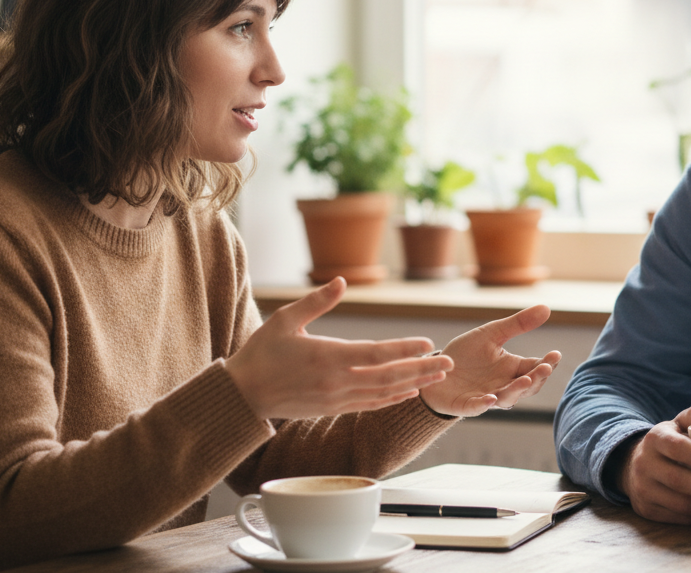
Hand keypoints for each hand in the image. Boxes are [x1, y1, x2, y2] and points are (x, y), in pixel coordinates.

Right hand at [225, 278, 454, 420]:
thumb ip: (317, 302)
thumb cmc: (262, 353)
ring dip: (412, 384)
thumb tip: (341, 281)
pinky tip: (408, 392)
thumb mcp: (285, 320)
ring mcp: (336, 399)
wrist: (243, 395)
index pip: (376, 354)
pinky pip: (370, 404)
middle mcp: (336, 381)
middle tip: (448, 362)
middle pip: (388, 376)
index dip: (404, 349)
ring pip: (383, 393)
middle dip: (421, 369)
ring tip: (437, 376)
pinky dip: (392, 398)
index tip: (427, 343)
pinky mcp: (332, 409)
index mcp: (327, 357)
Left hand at [418, 305, 561, 416]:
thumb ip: (518, 324)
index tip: (556, 354)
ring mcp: (487, 396)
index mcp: (512, 367)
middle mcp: (504, 384)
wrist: (436, 368)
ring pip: (507, 398)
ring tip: (525, 380)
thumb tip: (547, 308)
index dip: (548, 363)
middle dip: (537, 378)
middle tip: (546, 367)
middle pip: (527, 386)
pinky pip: (478, 407)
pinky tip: (491, 398)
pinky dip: (485, 404)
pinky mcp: (467, 405)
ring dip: (517, 391)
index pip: (536, 367)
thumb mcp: (492, 333)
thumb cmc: (466, 353)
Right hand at [618, 403, 690, 524]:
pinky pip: (676, 518)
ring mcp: (642, 489)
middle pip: (678, 479)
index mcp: (655, 438)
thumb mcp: (679, 424)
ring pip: (678, 503)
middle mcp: (644, 463)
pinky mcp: (646, 509)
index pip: (678, 448)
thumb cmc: (670, 443)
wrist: (636, 465)